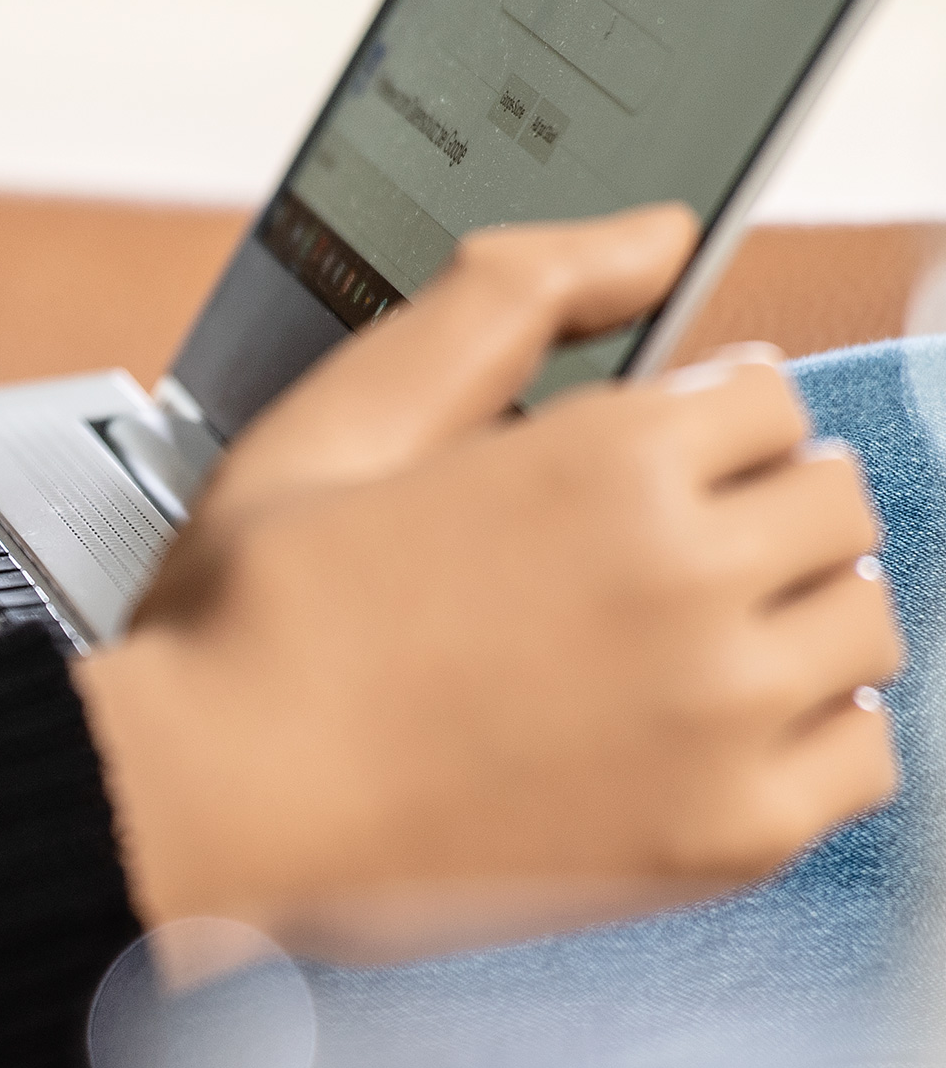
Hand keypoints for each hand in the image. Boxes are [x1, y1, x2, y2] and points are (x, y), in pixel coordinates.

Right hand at [74, 207, 901, 959]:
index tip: (640, 477)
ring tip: (681, 648)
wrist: (205, 807)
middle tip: (650, 565)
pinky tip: (710, 736)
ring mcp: (720, 711)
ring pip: (862, 622)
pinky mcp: (724, 831)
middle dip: (751, 514)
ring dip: (790, 618)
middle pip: (832, 504)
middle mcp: (691, 574)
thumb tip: (655, 236)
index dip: (692, 431)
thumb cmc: (249, 628)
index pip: (766, 403)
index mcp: (610, 457)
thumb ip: (503, 301)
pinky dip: (808, 738)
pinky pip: (861, 757)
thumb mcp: (341, 417)